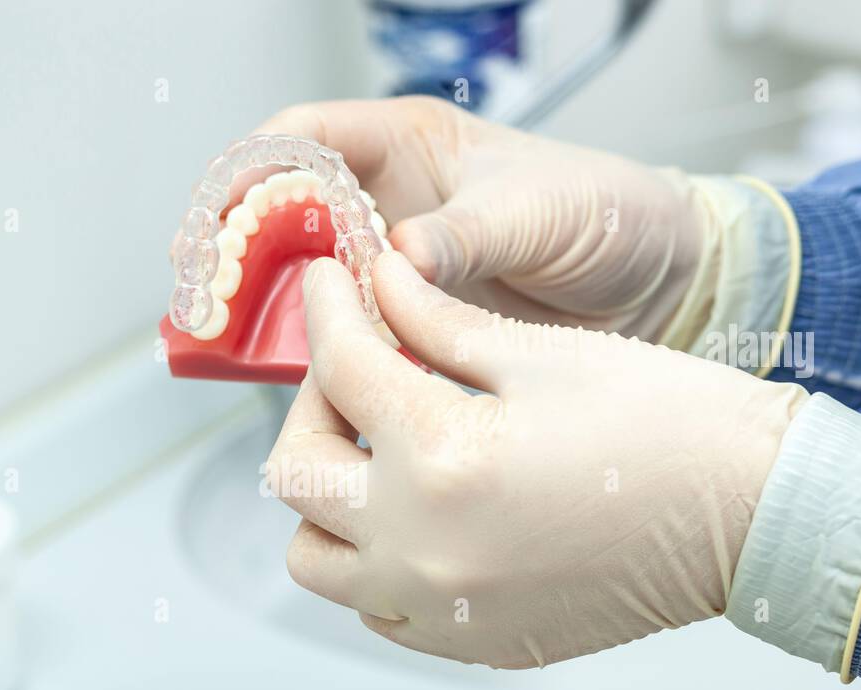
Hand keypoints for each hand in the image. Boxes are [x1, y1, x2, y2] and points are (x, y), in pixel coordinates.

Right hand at [256, 96, 706, 341]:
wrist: (658, 285)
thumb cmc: (605, 215)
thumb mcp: (541, 210)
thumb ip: (469, 232)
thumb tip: (399, 258)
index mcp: (410, 147)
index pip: (306, 138)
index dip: (252, 171)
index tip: (220, 215)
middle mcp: (388, 205)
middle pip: (284, 215)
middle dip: (235, 248)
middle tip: (202, 291)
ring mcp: (393, 271)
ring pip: (304, 281)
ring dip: (261, 307)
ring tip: (222, 338)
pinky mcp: (409, 327)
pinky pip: (345, 338)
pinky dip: (314, 357)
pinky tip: (292, 380)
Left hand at [266, 251, 805, 668]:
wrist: (750, 518)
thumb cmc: (668, 428)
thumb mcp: (540, 354)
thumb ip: (435, 320)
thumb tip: (377, 284)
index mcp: (440, 458)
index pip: (337, 368)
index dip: (328, 309)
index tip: (333, 284)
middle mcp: (421, 548)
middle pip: (295, 474)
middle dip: (312, 406)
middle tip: (354, 372)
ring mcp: (439, 608)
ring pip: (317, 558)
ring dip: (326, 498)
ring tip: (377, 454)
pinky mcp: (468, 641)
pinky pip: (375, 606)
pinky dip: (372, 558)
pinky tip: (417, 514)